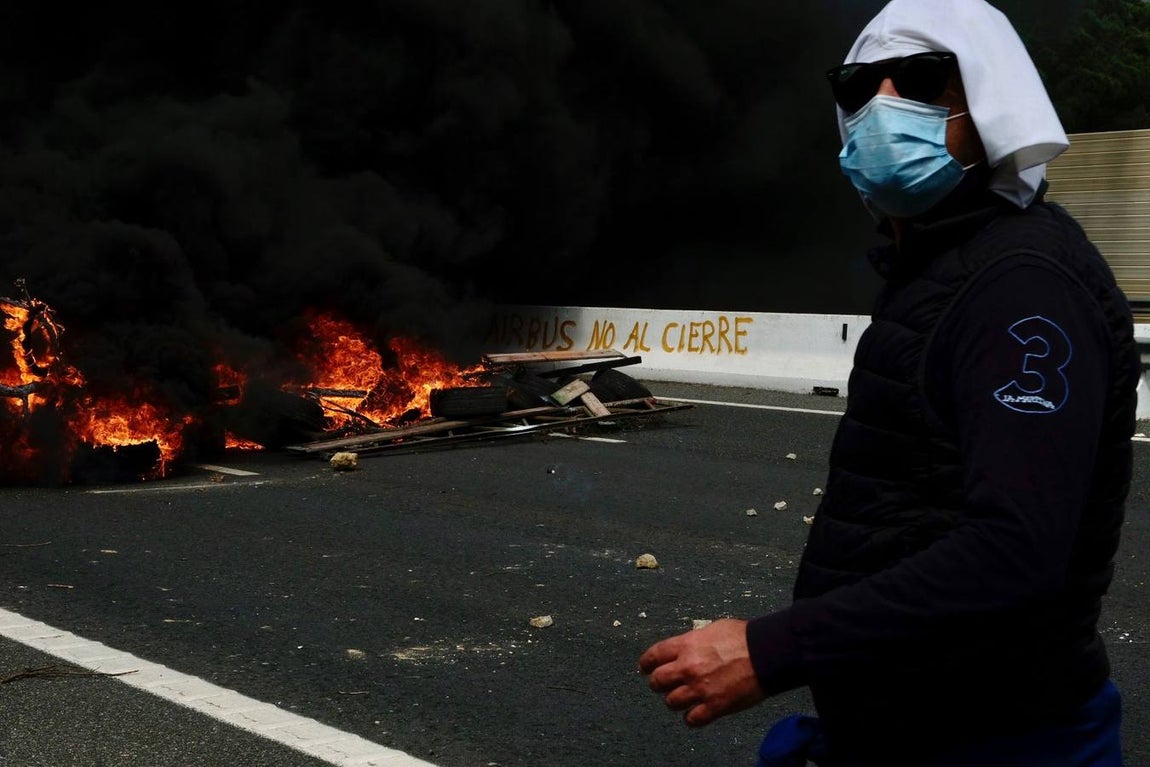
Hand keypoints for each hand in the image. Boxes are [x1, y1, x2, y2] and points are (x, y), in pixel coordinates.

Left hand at [638, 618, 764, 726]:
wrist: (766, 653)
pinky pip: (692, 719)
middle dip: (658, 683)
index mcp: (686, 645)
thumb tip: (684, 648)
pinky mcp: (715, 706)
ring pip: (671, 702)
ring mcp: (700, 688)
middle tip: (663, 684)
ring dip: (675, 700)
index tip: (645, 668)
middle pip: (657, 682)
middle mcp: (688, 667)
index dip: (646, 663)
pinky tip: (695, 712)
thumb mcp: (711, 629)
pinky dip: (691, 717)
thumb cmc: (743, 637)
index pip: (653, 656)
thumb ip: (692, 641)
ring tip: (682, 698)